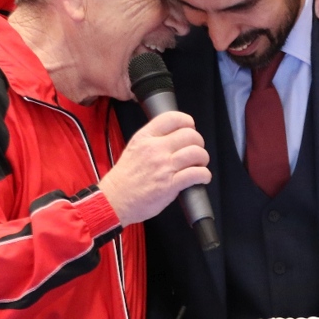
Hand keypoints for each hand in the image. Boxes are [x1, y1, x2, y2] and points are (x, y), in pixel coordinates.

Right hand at [99, 111, 210, 225]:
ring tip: (199, 164)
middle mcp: (155, 149)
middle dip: (198, 143)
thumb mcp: (134, 148)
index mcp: (145, 137)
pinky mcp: (170, 185)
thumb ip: (153, 139)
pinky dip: (204, 175)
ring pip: (196, 153)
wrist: (114, 201)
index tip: (190, 129)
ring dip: (202, 159)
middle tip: (195, 151)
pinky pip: (197, 174)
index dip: (187, 122)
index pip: (172, 118)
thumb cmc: (124, 178)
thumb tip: (174, 136)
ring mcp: (164, 167)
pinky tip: (201, 177)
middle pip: (190, 135)